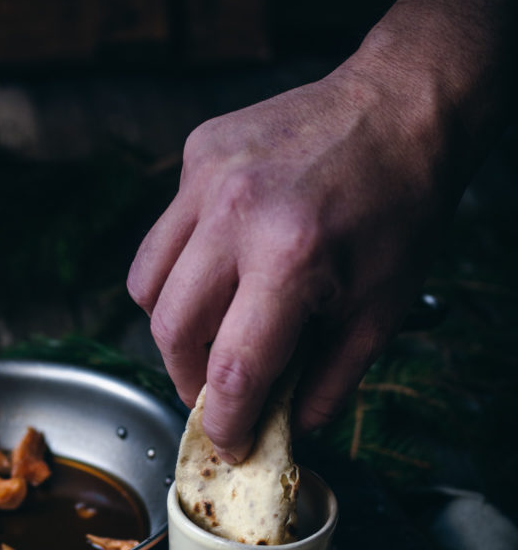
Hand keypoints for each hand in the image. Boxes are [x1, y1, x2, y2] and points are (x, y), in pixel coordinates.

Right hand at [127, 63, 457, 461]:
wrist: (402, 108)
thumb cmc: (401, 207)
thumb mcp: (382, 309)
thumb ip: (330, 381)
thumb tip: (290, 427)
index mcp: (291, 259)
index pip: (231, 370)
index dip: (225, 422)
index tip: (229, 442)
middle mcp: (236, 214)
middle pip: (170, 331)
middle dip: (188, 379)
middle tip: (216, 392)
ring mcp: (208, 177)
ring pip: (147, 283)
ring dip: (173, 326)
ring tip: (211, 332)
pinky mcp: (198, 153)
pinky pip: (165, 233)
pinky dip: (183, 266)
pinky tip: (223, 264)